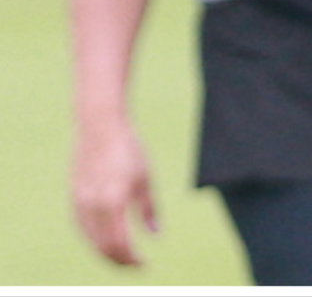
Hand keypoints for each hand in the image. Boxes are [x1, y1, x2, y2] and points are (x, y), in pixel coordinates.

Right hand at [72, 119, 158, 265]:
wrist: (100, 128)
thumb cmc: (129, 151)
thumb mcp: (146, 180)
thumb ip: (149, 210)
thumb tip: (155, 234)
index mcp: (114, 202)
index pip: (120, 244)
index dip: (132, 259)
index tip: (144, 264)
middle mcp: (93, 206)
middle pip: (103, 247)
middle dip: (120, 260)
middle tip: (135, 265)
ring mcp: (80, 202)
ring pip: (91, 240)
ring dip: (106, 252)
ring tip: (123, 256)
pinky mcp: (74, 198)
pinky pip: (83, 228)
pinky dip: (95, 240)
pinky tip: (107, 240)